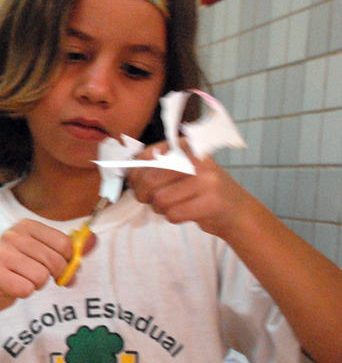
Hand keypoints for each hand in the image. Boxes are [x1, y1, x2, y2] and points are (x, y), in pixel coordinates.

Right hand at [0, 219, 78, 313]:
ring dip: (37, 284)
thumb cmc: (19, 270)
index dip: (68, 260)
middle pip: (55, 260)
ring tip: (24, 279)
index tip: (62, 267)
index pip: (64, 243)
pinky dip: (25, 293)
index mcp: (25, 225)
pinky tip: (14, 287)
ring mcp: (1, 254)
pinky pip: (27, 289)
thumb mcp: (43, 254)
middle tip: (43, 278)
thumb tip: (94, 240)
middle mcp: (11, 235)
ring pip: (41, 276)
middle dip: (54, 275)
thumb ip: (69, 248)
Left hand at [127, 140, 251, 237]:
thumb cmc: (200, 189)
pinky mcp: (211, 202)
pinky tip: (184, 212)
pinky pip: (173, 214)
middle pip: (150, 179)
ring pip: (160, 199)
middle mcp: (197, 158)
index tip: (135, 183)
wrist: (237, 210)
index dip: (134, 174)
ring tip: (171, 205)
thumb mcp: (180, 169)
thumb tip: (125, 172)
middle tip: (150, 199)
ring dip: (159, 208)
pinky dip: (172, 217)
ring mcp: (206, 179)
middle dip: (143, 194)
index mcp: (185, 145)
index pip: (146, 157)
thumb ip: (155, 166)